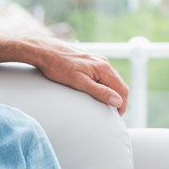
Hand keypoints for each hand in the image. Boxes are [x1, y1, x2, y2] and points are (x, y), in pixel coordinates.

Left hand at [0, 32, 128, 115]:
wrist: (45, 51)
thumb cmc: (58, 67)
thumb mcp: (79, 83)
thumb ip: (99, 92)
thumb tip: (118, 101)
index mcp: (104, 69)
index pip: (122, 90)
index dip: (122, 105)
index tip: (116, 118)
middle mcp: (103, 63)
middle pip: (119, 84)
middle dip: (119, 100)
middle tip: (112, 115)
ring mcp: (97, 60)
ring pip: (112, 79)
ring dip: (112, 92)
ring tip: (105, 106)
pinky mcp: (90, 60)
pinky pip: (103, 75)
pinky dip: (105, 85)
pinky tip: (97, 92)